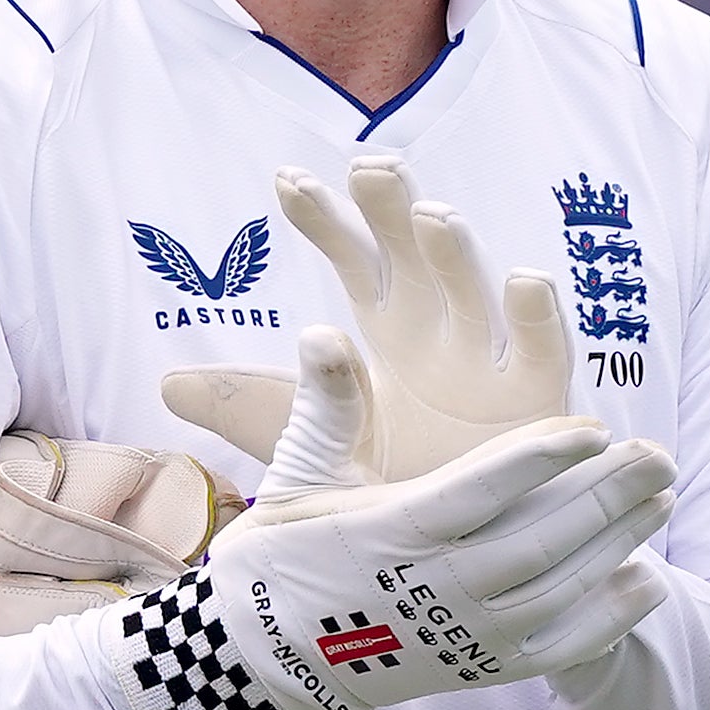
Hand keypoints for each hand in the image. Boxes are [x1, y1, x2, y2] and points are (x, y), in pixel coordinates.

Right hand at [107, 330, 673, 709]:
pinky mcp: (478, 670)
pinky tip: (648, 578)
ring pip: (559, 587)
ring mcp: (461, 634)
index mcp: (389, 531)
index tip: (593, 426)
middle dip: (606, 495)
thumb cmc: (284, 554)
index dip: (541, 458)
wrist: (268, 658)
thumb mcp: (295, 476)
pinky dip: (609, 617)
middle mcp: (432, 588)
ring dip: (618, 542)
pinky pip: (559, 647)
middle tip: (657, 454)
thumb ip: (325, 406)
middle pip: (539, 538)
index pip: (481, 490)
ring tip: (662, 498)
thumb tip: (320, 331)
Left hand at [162, 154, 577, 481]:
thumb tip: (168, 384)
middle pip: (412, 256)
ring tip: (432, 216)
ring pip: (472, 292)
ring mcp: (489, 359)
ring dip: (455, 254)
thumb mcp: (310, 439)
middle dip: (393, 211)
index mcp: (388, 324)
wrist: (458, 541)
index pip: (352, 257)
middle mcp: (438, 328)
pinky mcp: (537, 402)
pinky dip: (537, 319)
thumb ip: (248, 406)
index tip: (286, 181)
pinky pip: (542, 353)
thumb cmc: (394, 474)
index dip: (323, 220)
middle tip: (370, 168)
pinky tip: (523, 280)